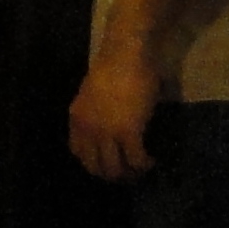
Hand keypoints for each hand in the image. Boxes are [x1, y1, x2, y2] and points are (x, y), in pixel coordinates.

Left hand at [68, 40, 164, 180]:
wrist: (126, 53)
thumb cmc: (116, 64)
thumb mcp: (96, 93)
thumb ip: (99, 113)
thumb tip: (114, 124)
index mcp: (77, 117)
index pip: (78, 152)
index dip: (93, 161)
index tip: (108, 162)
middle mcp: (87, 129)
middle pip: (95, 166)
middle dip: (111, 174)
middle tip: (127, 174)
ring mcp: (106, 133)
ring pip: (114, 169)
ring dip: (128, 174)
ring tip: (140, 170)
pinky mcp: (128, 133)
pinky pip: (135, 160)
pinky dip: (144, 164)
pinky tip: (150, 161)